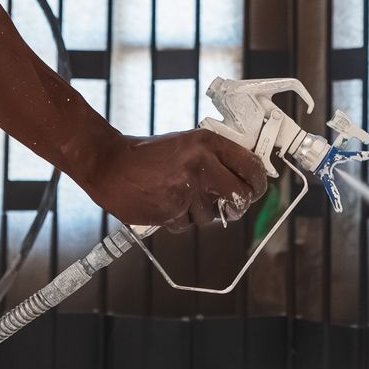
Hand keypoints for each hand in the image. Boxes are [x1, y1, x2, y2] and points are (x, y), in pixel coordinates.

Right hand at [83, 129, 267, 233]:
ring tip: (180, 194)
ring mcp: (188, 190)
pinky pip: (188, 225)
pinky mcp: (172, 211)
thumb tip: (242, 174)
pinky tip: (166, 203)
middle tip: (230, 205)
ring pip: (212, 216)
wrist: (109, 164)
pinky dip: (179, 219)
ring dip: (200, 212)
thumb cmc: (147, 154)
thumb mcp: (186, 143)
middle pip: (241, 197)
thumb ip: (213, 157)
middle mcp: (202, 166)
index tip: (256, 187)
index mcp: (208, 144)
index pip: (251, 166)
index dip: (259, 181)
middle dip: (237, 205)